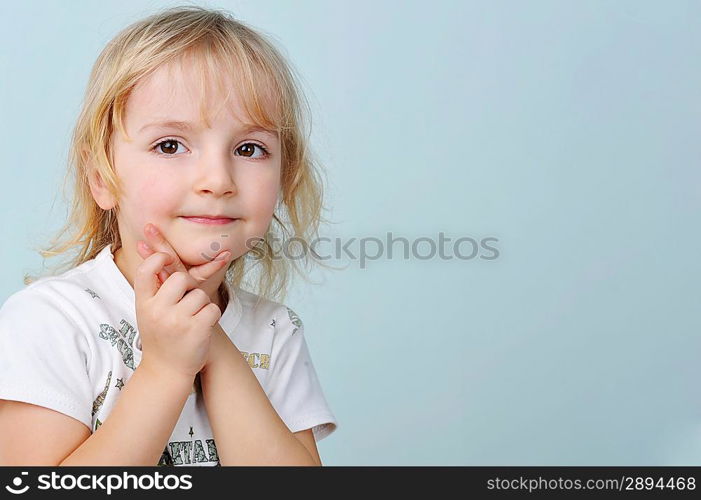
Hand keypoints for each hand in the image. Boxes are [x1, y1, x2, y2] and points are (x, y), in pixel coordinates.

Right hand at [135, 222, 232, 373]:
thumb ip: (154, 286)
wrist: (166, 372)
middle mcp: (157, 311)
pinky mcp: (196, 329)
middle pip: (180, 278)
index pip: (146, 271)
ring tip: (191, 321)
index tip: (167, 258)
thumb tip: (154, 249)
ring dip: (201, 305)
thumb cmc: (160, 336)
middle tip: (185, 304)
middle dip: (188, 288)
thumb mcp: (149, 312)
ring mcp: (177, 321)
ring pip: (199, 294)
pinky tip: (201, 329)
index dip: (158, 258)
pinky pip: (212, 309)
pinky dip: (211, 317)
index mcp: (143, 304)